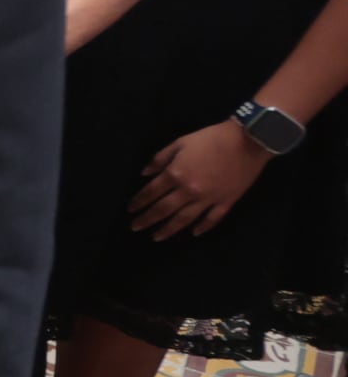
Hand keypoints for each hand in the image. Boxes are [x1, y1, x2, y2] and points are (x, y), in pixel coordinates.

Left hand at [130, 120, 270, 239]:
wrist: (247, 141)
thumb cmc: (210, 138)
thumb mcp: (180, 143)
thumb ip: (160, 159)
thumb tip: (145, 174)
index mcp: (175, 174)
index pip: (151, 192)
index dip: (139, 202)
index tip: (130, 210)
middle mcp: (188, 191)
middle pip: (163, 209)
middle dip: (147, 219)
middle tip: (135, 228)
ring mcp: (208, 199)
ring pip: (184, 219)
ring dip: (169, 229)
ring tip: (156, 237)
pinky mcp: (226, 202)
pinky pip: (212, 219)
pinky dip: (203, 227)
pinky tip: (193, 233)